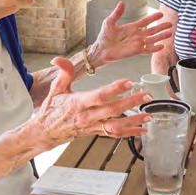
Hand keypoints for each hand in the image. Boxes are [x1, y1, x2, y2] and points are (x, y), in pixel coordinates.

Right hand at [36, 57, 153, 145]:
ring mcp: (93, 126)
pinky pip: (115, 134)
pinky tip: (142, 128)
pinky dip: (130, 132)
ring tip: (149, 115)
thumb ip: (63, 73)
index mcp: (78, 103)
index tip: (128, 82)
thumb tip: (58, 59)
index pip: (99, 96)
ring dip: (134, 121)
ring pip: (116, 125)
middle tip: (146, 95)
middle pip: (112, 110)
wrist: (46, 131)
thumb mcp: (55, 89)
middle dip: (131, 103)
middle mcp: (87, 117)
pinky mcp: (96, 132)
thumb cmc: (52, 109)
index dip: (114, 89)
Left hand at [92, 1, 172, 64]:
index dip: (153, 18)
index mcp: (131, 27)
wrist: (101, 49)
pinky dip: (155, 48)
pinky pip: (148, 50)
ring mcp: (137, 43)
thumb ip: (117, 13)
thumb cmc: (104, 37)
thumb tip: (121, 2)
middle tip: (170, 23)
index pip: (145, 21)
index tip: (161, 14)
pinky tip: (161, 46)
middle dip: (161, 27)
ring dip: (161, 36)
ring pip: (153, 39)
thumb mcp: (109, 22)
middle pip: (152, 30)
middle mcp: (136, 35)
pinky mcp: (136, 51)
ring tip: (170, 33)